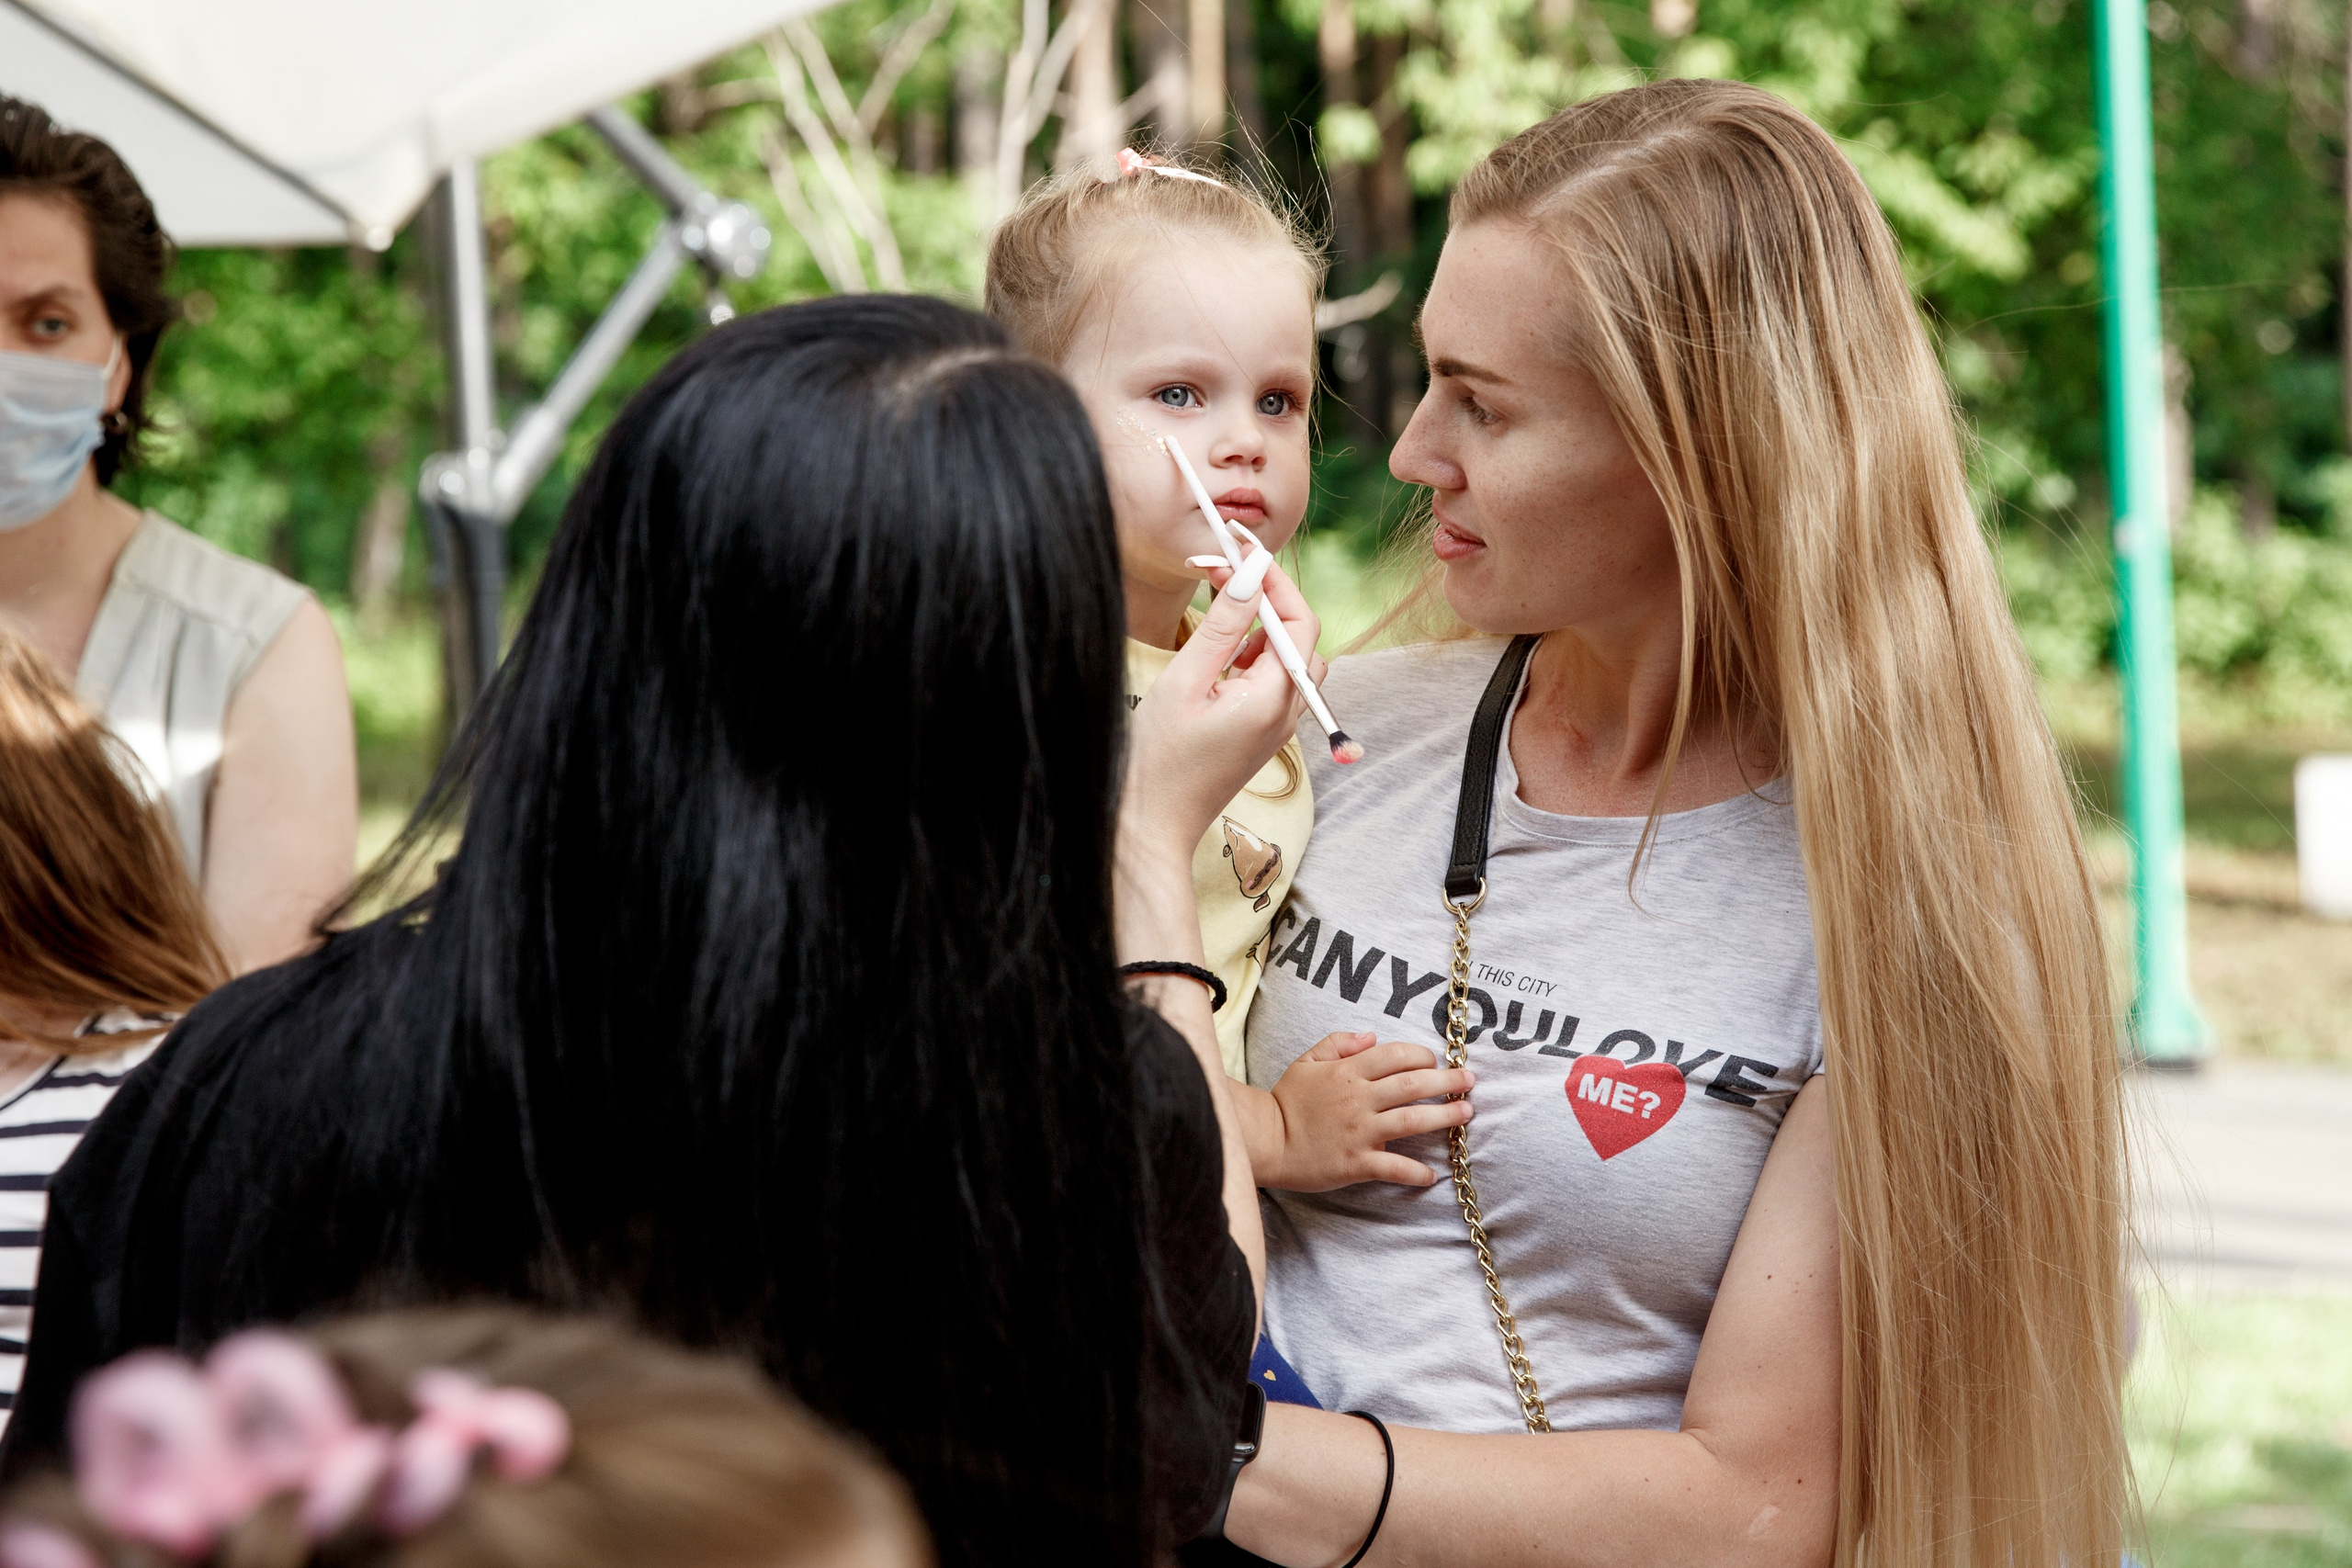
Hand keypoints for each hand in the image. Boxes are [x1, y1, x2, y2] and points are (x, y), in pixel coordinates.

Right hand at [1121, 551, 1323, 864]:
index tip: (1236, 549)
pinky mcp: (1261, 735)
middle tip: (1220, 573)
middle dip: (1267, 597)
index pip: (1297, 619)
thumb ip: (1222, 625)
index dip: (1272, 578)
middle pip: (1301, 636)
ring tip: (1215, 614)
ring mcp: (1277, 727)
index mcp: (1273, 698)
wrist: (1151, 826)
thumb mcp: (1185, 681)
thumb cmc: (1157, 760)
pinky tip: (1216, 657)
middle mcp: (1286, 713)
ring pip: (1289, 657)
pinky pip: (1273, 681)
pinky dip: (1252, 655)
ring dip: (1260, 626)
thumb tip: (1251, 572)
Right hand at [1264, 1032, 1474, 1190]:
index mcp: (1348, 1071)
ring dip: (1445, 1116)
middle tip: (1470, 1081)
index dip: (1422, 1055)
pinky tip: (1432, 1176)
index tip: (1435, 1061)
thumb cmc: (1287, 1101)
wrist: (1266, 1141)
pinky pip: (1394, 1167)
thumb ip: (1338, 1043)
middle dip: (1447, 1080)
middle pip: (1413, 1084)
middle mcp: (1359, 1099)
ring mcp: (1360, 1132)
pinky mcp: (1357, 1163)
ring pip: (1412, 1120)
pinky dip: (1416, 1173)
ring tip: (1467, 1113)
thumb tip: (1372, 1035)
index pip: (1396, 1055)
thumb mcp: (1306, 1061)